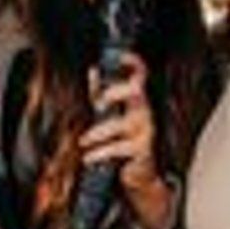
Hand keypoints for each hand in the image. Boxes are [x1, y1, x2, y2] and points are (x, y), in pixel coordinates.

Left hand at [80, 51, 158, 192]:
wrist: (139, 172)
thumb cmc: (123, 139)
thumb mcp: (111, 115)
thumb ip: (100, 93)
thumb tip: (93, 70)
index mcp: (138, 100)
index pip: (141, 75)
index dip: (133, 63)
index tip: (121, 56)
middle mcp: (145, 111)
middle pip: (135, 91)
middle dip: (116, 92)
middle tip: (99, 103)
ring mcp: (145, 130)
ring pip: (120, 124)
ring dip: (97, 133)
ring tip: (84, 141)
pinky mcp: (142, 150)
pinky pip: (117, 148)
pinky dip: (99, 153)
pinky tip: (88, 158)